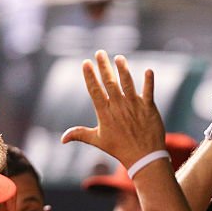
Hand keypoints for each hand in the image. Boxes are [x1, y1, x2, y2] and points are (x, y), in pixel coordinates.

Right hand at [62, 51, 165, 168]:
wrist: (144, 158)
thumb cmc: (120, 149)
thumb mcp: (98, 141)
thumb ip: (80, 134)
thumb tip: (62, 138)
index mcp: (105, 113)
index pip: (95, 91)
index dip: (90, 76)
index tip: (86, 63)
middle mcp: (119, 107)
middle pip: (110, 82)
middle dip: (104, 66)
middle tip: (99, 52)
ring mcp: (134, 106)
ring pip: (128, 83)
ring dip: (123, 69)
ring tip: (119, 58)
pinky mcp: (149, 108)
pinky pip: (149, 91)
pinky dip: (149, 81)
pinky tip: (149, 70)